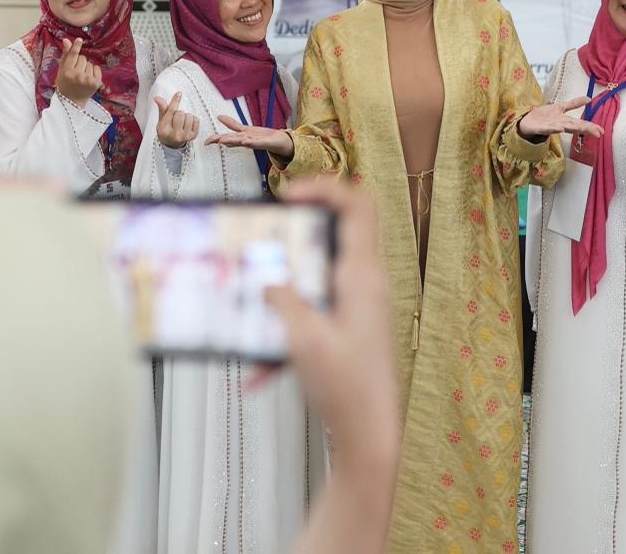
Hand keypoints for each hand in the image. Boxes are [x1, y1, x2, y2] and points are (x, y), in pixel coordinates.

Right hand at [56, 38, 101, 106]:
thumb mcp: (61, 70)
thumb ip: (65, 55)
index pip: (72, 56)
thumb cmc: (65, 83)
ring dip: (86, 67)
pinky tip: (88, 77)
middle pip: (82, 58)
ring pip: (90, 63)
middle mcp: (78, 76)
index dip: (76, 47)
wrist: (72, 101)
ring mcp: (88, 80)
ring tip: (81, 76)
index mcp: (67, 72)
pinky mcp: (97, 83)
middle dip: (79, 62)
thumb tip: (67, 40)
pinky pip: (97, 68)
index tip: (80, 39)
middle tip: (75, 71)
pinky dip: (93, 70)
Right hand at [153, 93, 198, 149]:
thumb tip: (157, 98)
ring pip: (189, 116)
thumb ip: (162, 109)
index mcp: (164, 129)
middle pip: (180, 113)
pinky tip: (188, 124)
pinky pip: (196, 120)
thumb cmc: (166, 131)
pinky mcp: (193, 136)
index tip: (179, 94)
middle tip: (175, 119)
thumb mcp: (161, 120)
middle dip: (178, 113)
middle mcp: (175, 134)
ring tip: (182, 122)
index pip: (170, 112)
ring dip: (186, 116)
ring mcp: (185, 136)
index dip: (175, 101)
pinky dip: (193, 120)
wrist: (172, 144)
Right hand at [206, 114, 294, 157]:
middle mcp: (246, 140)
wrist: (279, 141)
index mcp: (240, 137)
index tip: (205, 142)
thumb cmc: (262, 136)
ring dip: (233, 141)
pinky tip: (246, 140)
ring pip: (241, 141)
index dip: (215, 139)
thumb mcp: (244, 128)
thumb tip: (219, 117)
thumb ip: (231, 124)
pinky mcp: (264, 142)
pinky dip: (251, 142)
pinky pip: (257, 142)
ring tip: (223, 141)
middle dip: (221, 140)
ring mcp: (254, 142)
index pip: (226, 137)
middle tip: (210, 141)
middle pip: (231, 140)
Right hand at [267, 178, 398, 553]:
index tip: (287, 195)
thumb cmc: (349, 392)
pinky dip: (285, 332)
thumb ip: (282, 301)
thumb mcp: (304, 341)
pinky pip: (311, 312)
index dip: (323, 188)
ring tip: (256, 302)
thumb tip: (267, 279)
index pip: (357, 204)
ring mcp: (358, 304)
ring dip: (283, 289)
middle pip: (335, 232)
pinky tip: (262, 371)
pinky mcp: (347, 326)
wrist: (369, 437)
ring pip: (316, 273)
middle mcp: (365, 284)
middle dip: (294, 232)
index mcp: (363, 276)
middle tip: (265, 236)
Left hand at [518, 95, 605, 141]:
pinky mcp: (540, 128)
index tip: (602, 131)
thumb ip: (574, 104)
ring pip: (563, 127)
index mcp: (565, 121)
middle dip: (586, 129)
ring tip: (582, 128)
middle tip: (597, 133)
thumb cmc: (544, 117)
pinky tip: (560, 129)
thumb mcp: (560, 108)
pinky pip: (547, 129)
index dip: (591, 127)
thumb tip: (589, 99)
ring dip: (572, 128)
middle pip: (574, 126)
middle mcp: (560, 125)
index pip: (580, 123)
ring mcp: (550, 127)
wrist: (526, 122)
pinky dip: (554, 129)